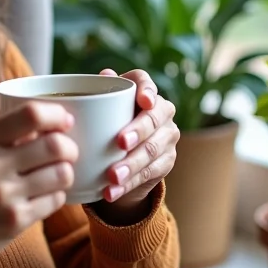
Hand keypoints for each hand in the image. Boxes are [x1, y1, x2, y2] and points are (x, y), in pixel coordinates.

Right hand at [0, 102, 78, 267]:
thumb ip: (1, 135)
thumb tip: (42, 118)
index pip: (31, 114)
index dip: (57, 114)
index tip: (65, 120)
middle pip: (55, 144)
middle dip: (69, 146)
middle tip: (67, 151)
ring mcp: (4, 194)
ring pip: (61, 173)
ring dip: (65, 172)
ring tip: (57, 174)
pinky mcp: (14, 221)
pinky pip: (55, 201)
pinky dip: (56, 196)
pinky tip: (45, 195)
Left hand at [99, 68, 178, 210]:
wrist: (121, 155)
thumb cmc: (107, 122)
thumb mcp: (101, 109)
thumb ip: (101, 93)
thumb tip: (104, 75)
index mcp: (143, 91)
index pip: (146, 83)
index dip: (147, 90)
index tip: (143, 101)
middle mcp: (161, 111)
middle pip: (153, 119)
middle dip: (138, 131)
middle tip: (120, 142)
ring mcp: (167, 137)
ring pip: (152, 150)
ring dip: (131, 165)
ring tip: (112, 177)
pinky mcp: (166, 162)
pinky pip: (149, 173)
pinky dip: (128, 184)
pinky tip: (111, 192)